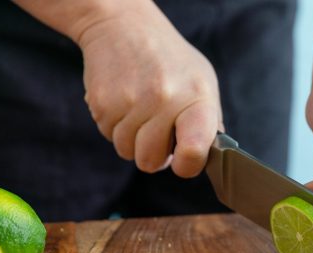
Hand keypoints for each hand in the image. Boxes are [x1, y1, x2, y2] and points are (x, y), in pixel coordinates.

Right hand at [79, 4, 221, 175]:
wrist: (123, 26)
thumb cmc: (169, 58)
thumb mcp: (202, 81)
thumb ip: (209, 121)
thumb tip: (209, 156)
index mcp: (196, 99)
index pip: (193, 153)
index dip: (187, 166)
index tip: (183, 160)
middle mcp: (164, 101)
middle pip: (151, 162)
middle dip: (154, 152)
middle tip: (158, 129)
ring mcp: (131, 103)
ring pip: (127, 151)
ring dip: (133, 139)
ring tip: (141, 111)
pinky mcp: (103, 104)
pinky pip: (109, 136)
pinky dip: (116, 126)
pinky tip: (125, 102)